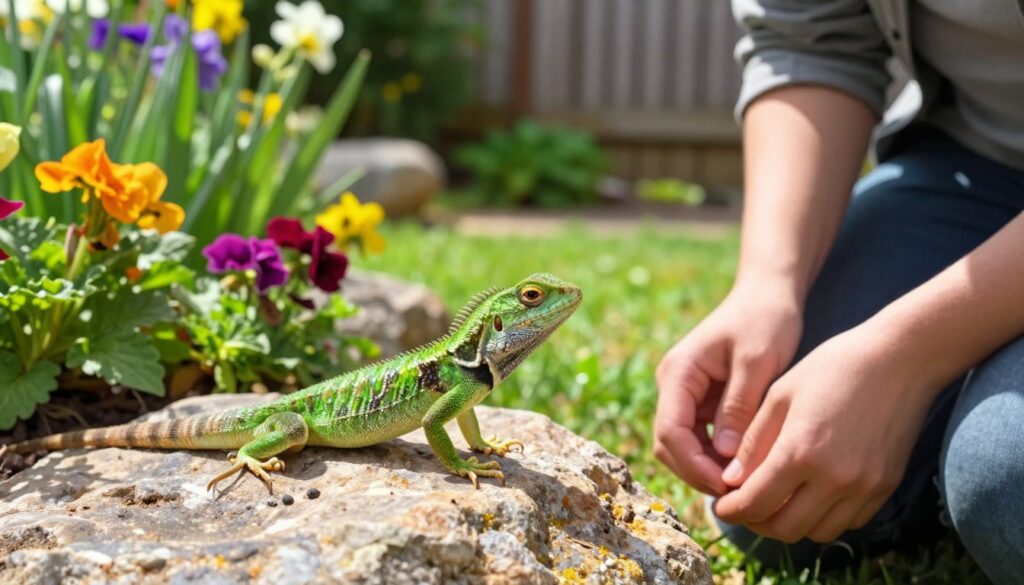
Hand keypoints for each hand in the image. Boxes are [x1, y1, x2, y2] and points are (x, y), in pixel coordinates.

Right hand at [654, 281, 802, 494]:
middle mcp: (674, 385)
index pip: (670, 431)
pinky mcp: (702, 402)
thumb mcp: (757, 361)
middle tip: (737, 492)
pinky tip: (746, 466)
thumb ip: (739, 407)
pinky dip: (718, 457)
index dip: (693, 464)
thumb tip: (725, 457)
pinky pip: (701, 439)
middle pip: (670, 444)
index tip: (727, 485)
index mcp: (678, 372)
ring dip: (707, 468)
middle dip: (697, 472)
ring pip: (683, 446)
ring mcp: (686, 394)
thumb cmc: (765, 319)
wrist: (768, 294)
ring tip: (745, 483)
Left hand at [713, 323, 936, 542]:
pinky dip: (823, 517)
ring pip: (818, 532)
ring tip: (776, 500)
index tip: (722, 505)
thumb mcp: (779, 396)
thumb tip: (730, 481)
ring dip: (791, 523)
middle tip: (744, 506)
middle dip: (756, 523)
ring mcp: (865, 487)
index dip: (732, 511)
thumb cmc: (832, 368)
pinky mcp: (886, 487)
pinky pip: (848, 522)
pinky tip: (810, 493)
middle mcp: (835, 478)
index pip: (756, 504)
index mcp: (801, 452)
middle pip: (785, 529)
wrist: (899, 359)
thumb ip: (753, 443)